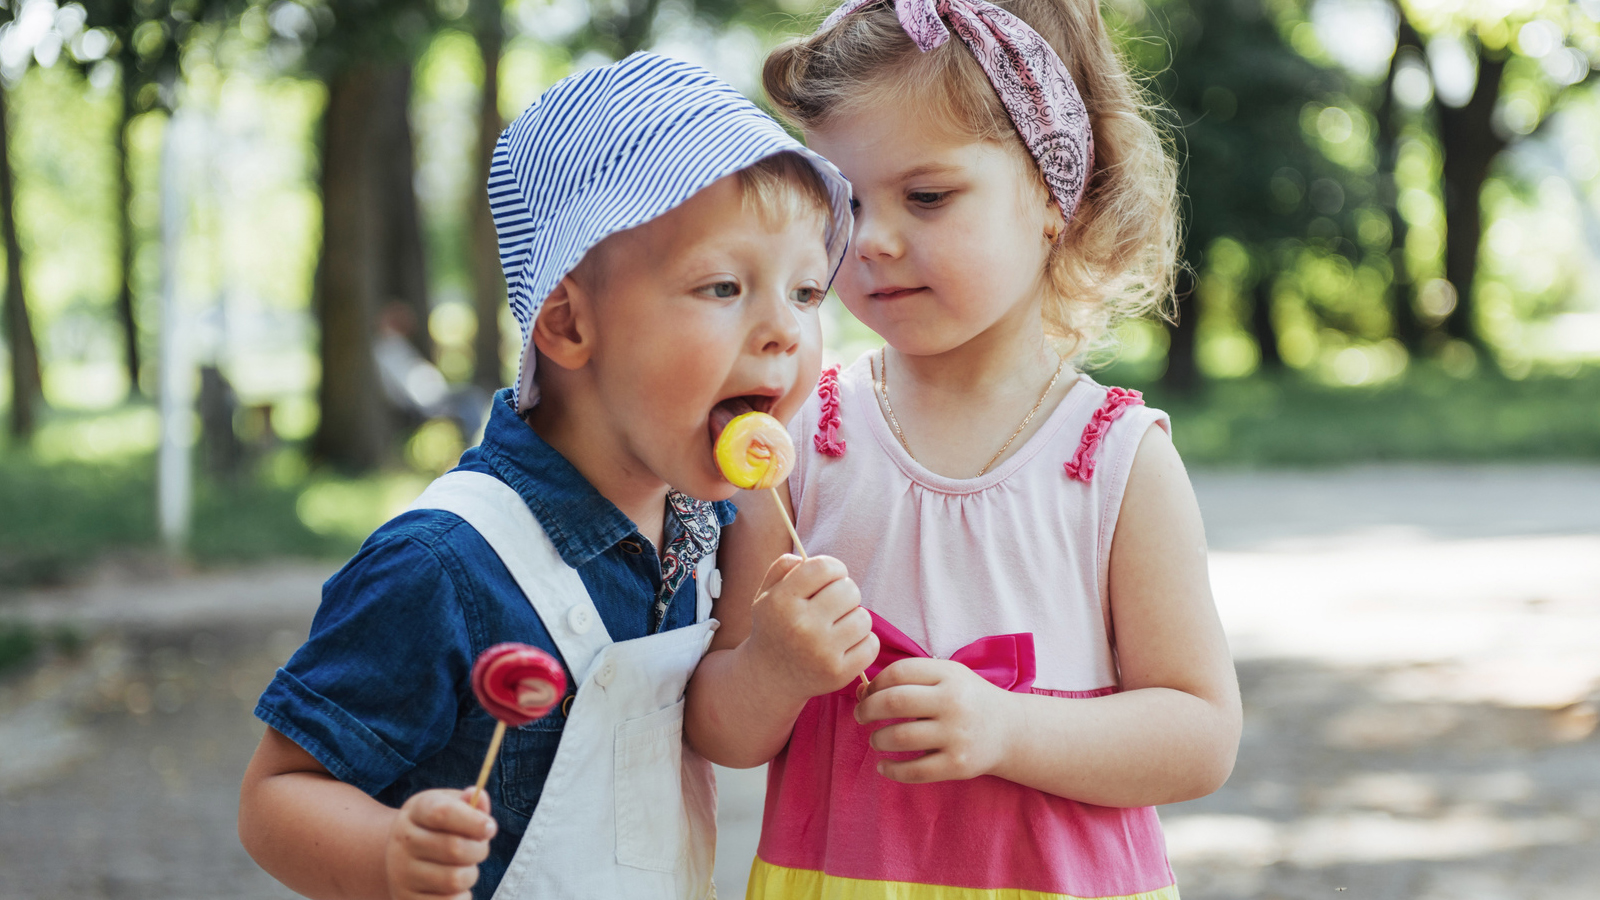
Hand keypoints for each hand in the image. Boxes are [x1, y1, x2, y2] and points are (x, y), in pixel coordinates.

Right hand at [384, 787, 496, 899]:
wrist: (401, 857)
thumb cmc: (438, 828)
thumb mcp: (451, 807)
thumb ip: (470, 803)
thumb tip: (479, 795)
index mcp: (416, 811)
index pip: (443, 813)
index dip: (473, 821)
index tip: (490, 827)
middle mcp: (403, 841)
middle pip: (455, 848)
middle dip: (479, 850)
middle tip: (479, 848)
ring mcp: (401, 873)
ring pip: (454, 879)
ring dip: (471, 874)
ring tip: (464, 867)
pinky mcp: (406, 899)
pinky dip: (462, 896)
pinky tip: (454, 887)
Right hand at [743, 554, 876, 701]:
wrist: (768, 678)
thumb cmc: (774, 628)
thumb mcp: (766, 594)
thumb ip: (782, 567)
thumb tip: (805, 558)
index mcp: (782, 601)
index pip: (825, 567)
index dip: (834, 569)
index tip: (830, 579)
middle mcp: (801, 626)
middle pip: (849, 590)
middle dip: (845, 593)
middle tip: (833, 606)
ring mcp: (821, 652)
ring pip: (864, 618)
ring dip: (854, 619)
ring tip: (837, 627)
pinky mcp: (838, 674)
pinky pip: (871, 644)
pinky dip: (863, 642)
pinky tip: (845, 645)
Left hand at [854, 658, 1010, 783]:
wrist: (1010, 731)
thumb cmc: (967, 700)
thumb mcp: (945, 678)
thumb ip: (906, 680)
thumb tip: (861, 691)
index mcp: (949, 676)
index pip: (898, 673)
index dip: (875, 683)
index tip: (868, 693)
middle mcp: (953, 703)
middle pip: (893, 702)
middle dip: (867, 710)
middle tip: (861, 716)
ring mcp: (956, 735)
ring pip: (899, 738)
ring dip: (877, 740)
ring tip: (876, 740)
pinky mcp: (958, 765)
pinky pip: (914, 771)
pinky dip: (891, 770)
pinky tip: (884, 766)